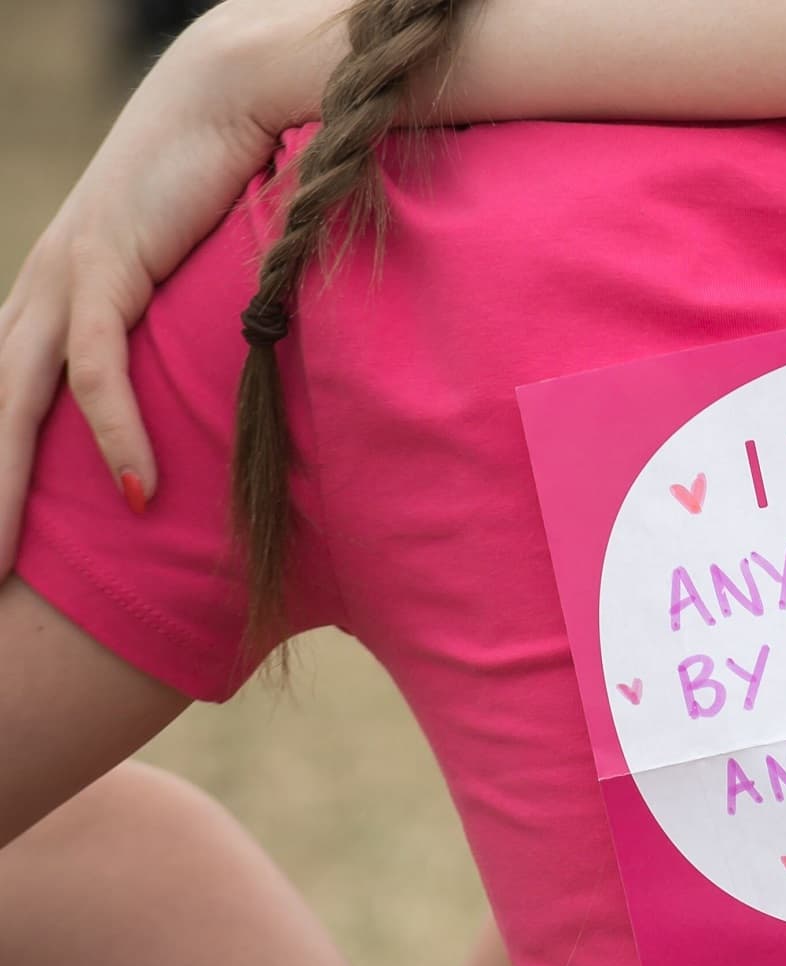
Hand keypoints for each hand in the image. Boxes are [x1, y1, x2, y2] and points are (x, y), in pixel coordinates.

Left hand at [0, 0, 342, 575]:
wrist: (236, 87)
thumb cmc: (242, 173)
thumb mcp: (211, 271)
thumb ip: (213, 327)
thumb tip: (263, 388)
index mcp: (61, 289)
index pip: (8, 389)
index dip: (2, 461)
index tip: (10, 535)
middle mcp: (45, 283)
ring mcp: (65, 271)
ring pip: (11, 398)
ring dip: (5, 484)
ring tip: (7, 562)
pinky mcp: (105, 262)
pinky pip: (93, 368)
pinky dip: (112, 434)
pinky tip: (132, 491)